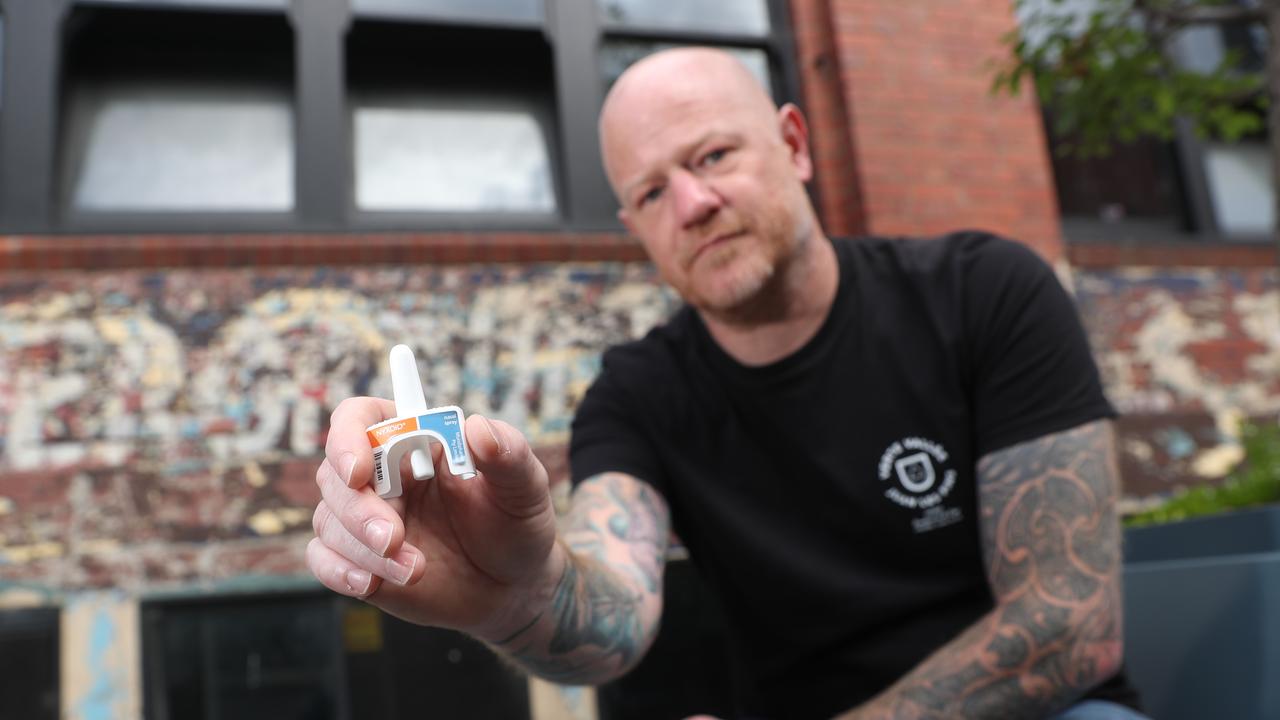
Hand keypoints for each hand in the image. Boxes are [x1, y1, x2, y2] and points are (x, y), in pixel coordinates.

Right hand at [306, 397, 562, 639]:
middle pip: (335, 473)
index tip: (360, 469)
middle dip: (359, 510)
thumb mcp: (525, 486)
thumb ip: (508, 454)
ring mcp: (365, 518)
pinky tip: (367, 583)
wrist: (514, 587)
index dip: (348, 436)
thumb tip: (478, 428)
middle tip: (393, 538)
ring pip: (329, 519)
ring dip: (362, 548)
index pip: (360, 418)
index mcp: (415, 440)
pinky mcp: (359, 558)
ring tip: (414, 570)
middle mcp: (382, 474)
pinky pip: (322, 558)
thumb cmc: (516, 524)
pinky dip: (336, 570)